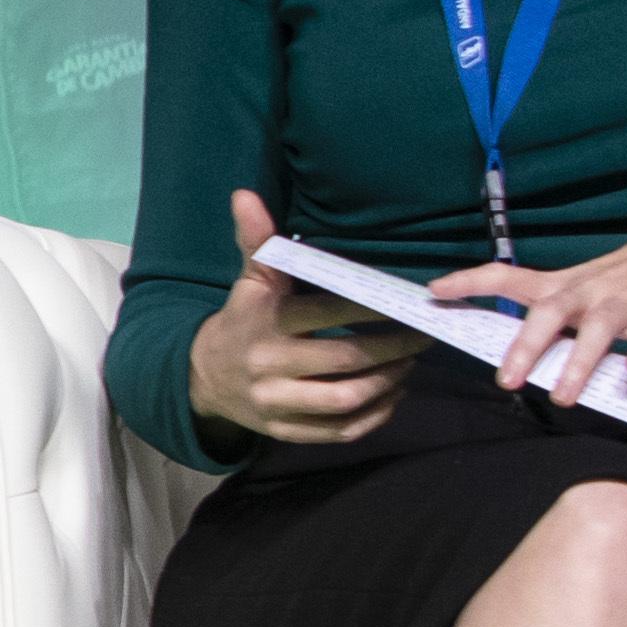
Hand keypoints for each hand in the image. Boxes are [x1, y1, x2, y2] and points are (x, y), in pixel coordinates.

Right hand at [185, 187, 407, 448]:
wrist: (203, 378)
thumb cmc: (242, 321)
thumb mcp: (248, 282)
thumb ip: (257, 242)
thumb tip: (245, 194)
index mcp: (265, 324)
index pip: (327, 313)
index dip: (371, 309)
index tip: (405, 301)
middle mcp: (269, 366)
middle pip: (345, 360)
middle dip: (393, 348)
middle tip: (422, 335)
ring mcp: (277, 404)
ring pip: (346, 399)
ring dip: (388, 382)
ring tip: (410, 364)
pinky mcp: (286, 432)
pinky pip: (340, 430)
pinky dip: (376, 416)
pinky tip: (393, 395)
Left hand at [434, 225, 626, 413]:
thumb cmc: (620, 283)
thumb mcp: (577, 291)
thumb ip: (547, 318)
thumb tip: (512, 355)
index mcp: (560, 286)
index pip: (506, 276)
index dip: (470, 281)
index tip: (435, 290)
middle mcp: (586, 292)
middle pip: (550, 312)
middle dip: (527, 346)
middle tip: (508, 379)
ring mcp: (623, 302)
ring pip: (599, 329)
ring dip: (579, 362)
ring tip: (564, 397)